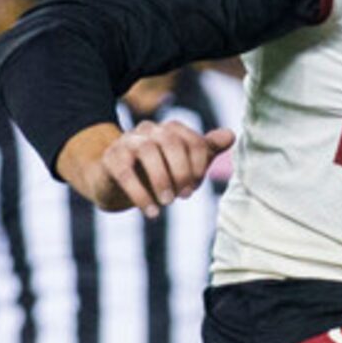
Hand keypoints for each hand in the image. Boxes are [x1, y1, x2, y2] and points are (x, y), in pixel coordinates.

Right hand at [59, 118, 233, 217]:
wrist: (113, 181)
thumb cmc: (156, 171)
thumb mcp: (184, 163)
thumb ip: (207, 149)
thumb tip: (230, 135)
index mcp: (170, 130)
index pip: (193, 141)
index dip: (199, 166)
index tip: (195, 187)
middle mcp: (149, 129)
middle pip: (171, 141)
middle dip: (182, 171)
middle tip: (185, 196)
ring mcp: (127, 141)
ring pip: (147, 150)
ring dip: (161, 180)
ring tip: (168, 204)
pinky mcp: (110, 158)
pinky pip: (124, 172)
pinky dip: (140, 194)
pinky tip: (151, 212)